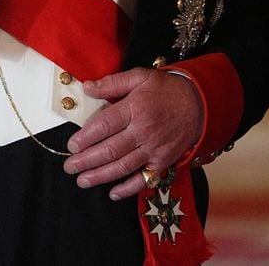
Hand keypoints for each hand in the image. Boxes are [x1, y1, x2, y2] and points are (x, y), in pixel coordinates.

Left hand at [63, 67, 202, 199]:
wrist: (199, 104)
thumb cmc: (165, 89)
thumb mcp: (140, 77)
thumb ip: (113, 82)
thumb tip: (87, 87)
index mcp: (135, 108)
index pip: (105, 125)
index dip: (86, 137)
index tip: (71, 145)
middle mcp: (143, 131)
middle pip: (111, 149)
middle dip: (87, 160)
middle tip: (69, 166)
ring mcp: (153, 149)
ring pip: (123, 166)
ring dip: (101, 176)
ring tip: (82, 180)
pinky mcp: (163, 161)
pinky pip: (144, 179)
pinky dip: (128, 188)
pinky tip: (113, 192)